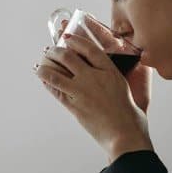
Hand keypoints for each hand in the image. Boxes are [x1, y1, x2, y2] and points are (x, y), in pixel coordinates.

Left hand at [35, 33, 154, 162]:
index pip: (90, 49)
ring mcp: (82, 92)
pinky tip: (42, 78)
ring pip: (56, 73)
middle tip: (50, 50)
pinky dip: (47, 82)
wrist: (125, 135)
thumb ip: (116, 77)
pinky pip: (56, 91)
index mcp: (110, 72)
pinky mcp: (74, 106)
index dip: (76, 41)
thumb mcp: (126, 89)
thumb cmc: (130, 116)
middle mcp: (94, 78)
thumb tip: (112, 70)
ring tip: (40, 64)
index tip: (67, 37)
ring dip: (45, 66)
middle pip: (68, 57)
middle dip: (56, 51)